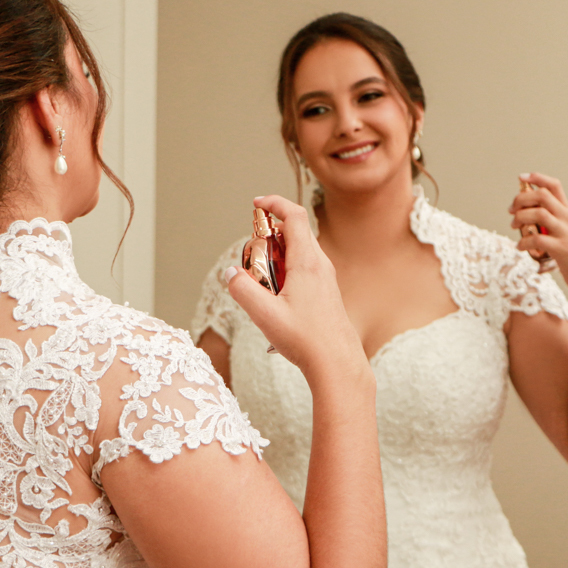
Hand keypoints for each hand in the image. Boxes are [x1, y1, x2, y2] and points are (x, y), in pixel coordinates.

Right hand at [225, 195, 367, 380]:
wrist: (337, 364)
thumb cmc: (306, 340)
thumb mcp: (265, 316)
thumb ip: (243, 290)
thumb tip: (230, 273)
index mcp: (307, 263)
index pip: (294, 216)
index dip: (274, 203)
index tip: (256, 203)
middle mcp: (320, 265)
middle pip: (297, 231)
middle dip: (271, 232)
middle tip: (251, 250)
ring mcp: (326, 278)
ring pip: (301, 251)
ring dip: (278, 253)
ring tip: (261, 279)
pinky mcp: (327, 292)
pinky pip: (305, 268)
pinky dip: (287, 269)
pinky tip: (277, 297)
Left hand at [509, 172, 567, 298]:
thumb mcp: (563, 232)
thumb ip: (548, 220)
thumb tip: (524, 211)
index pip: (555, 186)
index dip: (538, 178)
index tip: (522, 177)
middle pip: (543, 196)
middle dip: (521, 199)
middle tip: (511, 211)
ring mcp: (566, 233)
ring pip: (539, 213)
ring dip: (520, 218)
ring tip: (513, 226)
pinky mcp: (562, 249)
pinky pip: (538, 239)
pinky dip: (523, 241)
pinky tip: (519, 246)